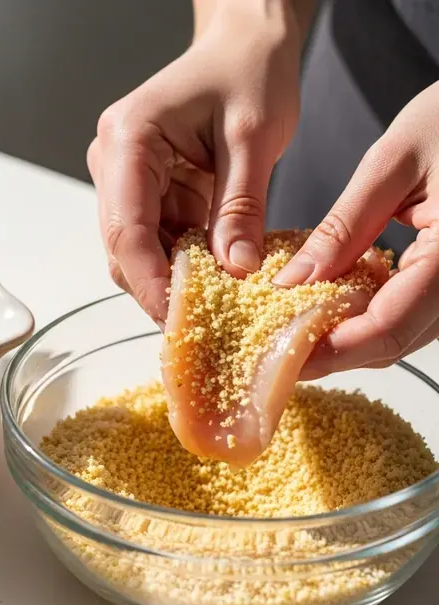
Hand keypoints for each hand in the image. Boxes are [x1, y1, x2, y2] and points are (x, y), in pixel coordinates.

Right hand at [87, 2, 303, 325]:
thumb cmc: (248, 71)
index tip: (178, 320)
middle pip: (123, 248)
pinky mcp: (144, 192)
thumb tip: (235, 271)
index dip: (149, 282)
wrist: (244, 45)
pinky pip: (157, 240)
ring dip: (172, 277)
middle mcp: (113, 162)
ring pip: (136, 251)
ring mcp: (124, 180)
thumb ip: (240, 207)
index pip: (127, 229)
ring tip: (214, 301)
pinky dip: (183, 261)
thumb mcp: (254, 138)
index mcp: (128, 139)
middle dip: (159, 287)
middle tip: (201, 322)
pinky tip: (213, 272)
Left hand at [272, 81, 438, 377]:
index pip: (386, 327)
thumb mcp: (393, 163)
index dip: (328, 350)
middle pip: (393, 342)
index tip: (279, 355)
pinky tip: (336, 298)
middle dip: (331, 351)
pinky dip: (371, 314)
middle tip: (276, 347)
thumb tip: (291, 282)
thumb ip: (343, 228)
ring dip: (349, 338)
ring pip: (403, 334)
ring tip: (294, 325)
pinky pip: (414, 313)